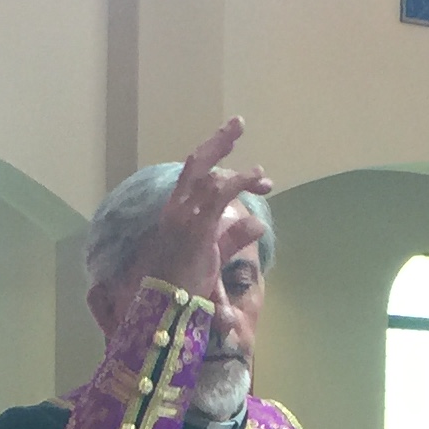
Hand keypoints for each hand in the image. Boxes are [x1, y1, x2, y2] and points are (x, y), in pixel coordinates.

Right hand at [130, 117, 275, 297]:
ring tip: (263, 176)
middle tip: (238, 123)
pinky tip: (259, 180)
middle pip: (197, 162)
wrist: (166, 304)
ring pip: (213, 177)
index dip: (213, 156)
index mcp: (175, 211)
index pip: (193, 174)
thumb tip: (259, 222)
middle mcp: (177, 207)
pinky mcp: (196, 226)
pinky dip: (241, 182)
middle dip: (219, 141)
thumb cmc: (183, 284)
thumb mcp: (213, 256)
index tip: (233, 147)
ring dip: (241, 173)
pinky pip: (220, 194)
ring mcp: (185, 215)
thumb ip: (234, 237)